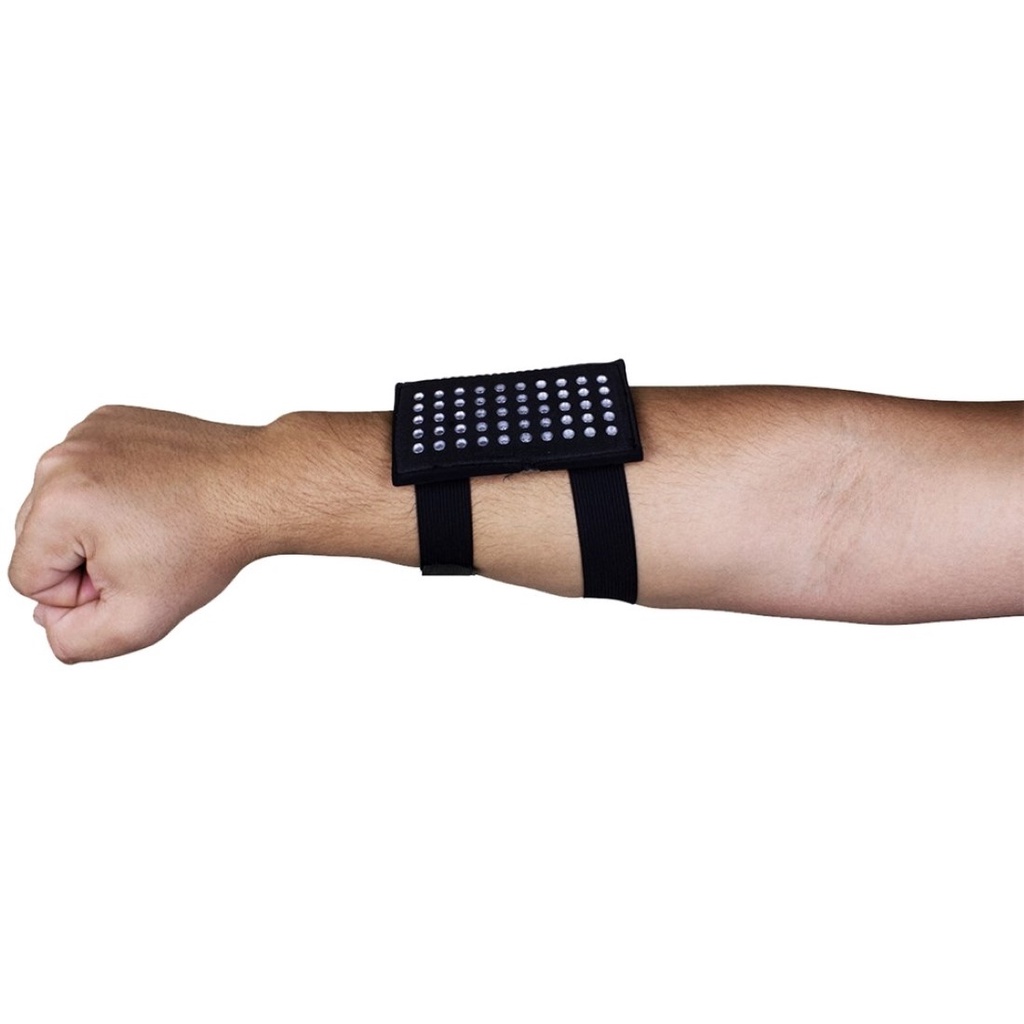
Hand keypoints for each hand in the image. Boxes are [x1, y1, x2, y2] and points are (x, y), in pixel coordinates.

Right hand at [9, 406, 270, 661]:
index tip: (131, 574)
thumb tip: (51, 626)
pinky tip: (156, 497)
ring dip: (98, 525)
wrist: (257, 487)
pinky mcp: (109, 420)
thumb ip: (77, 642)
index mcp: (57, 504)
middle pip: (38, 538)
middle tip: (146, 551)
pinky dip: (115, 489)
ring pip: (62, 506)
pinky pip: (88, 473)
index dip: (79, 595)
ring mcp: (85, 433)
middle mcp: (62, 459)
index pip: (28, 579)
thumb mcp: (140, 620)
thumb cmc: (207, 544)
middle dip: (84, 558)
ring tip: (153, 524)